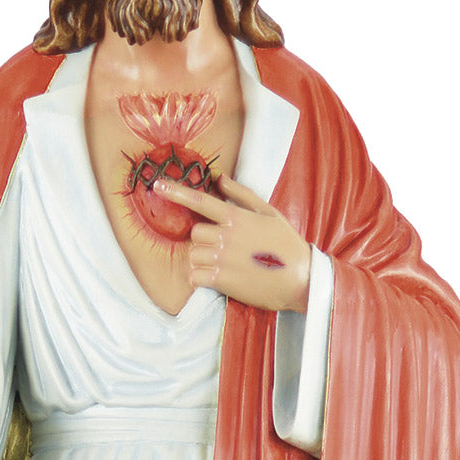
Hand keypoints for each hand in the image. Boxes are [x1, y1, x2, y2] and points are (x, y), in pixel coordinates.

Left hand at [155, 173, 310, 312]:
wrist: (302, 280)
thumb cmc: (287, 244)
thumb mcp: (269, 213)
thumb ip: (242, 194)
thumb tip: (219, 178)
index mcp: (237, 217)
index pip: (200, 200)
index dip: (176, 192)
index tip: (157, 185)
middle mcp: (227, 236)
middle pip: (194, 233)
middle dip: (204, 239)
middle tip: (223, 247)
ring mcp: (223, 259)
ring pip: (193, 254)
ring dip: (202, 259)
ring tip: (224, 263)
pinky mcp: (222, 281)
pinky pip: (195, 275)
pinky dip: (200, 277)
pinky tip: (216, 277)